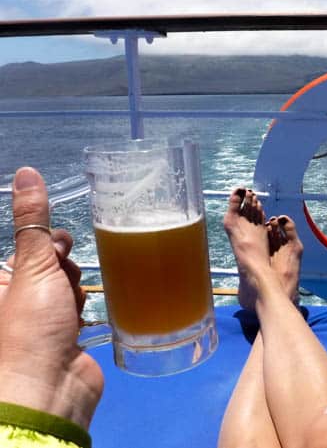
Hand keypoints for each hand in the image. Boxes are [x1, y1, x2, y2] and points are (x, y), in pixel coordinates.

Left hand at [0, 167, 102, 428]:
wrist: (51, 389)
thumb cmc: (30, 327)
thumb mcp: (30, 266)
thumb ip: (32, 220)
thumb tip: (26, 171)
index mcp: (1, 282)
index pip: (27, 246)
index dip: (46, 241)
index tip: (58, 246)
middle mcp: (18, 298)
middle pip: (50, 263)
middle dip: (63, 266)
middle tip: (64, 278)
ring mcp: (43, 318)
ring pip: (68, 284)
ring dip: (75, 289)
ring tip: (71, 306)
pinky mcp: (66, 334)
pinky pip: (79, 307)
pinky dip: (84, 308)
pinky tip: (84, 315)